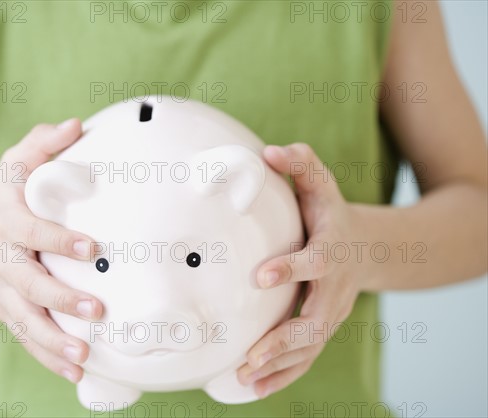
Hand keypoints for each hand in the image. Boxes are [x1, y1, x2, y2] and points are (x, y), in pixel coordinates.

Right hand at [0, 119, 102, 382]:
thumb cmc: (0, 195)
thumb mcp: (14, 164)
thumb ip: (42, 144)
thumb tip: (77, 125)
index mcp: (7, 221)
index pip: (32, 230)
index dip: (58, 238)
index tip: (90, 246)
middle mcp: (2, 260)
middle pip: (29, 284)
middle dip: (62, 299)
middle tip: (97, 311)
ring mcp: (2, 290)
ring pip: (25, 320)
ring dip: (54, 342)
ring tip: (83, 358)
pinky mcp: (6, 309)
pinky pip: (25, 336)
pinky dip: (47, 356)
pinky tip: (74, 372)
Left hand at [237, 143, 363, 397]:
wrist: (366, 246)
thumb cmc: (331, 212)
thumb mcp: (320, 183)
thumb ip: (299, 163)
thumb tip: (267, 152)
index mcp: (332, 249)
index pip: (315, 262)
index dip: (291, 269)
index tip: (260, 277)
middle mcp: (335, 287)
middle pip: (314, 320)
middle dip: (283, 339)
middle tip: (250, 354)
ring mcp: (332, 312)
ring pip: (310, 346)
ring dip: (279, 365)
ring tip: (244, 377)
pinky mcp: (325, 326)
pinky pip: (307, 356)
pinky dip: (284, 375)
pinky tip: (255, 388)